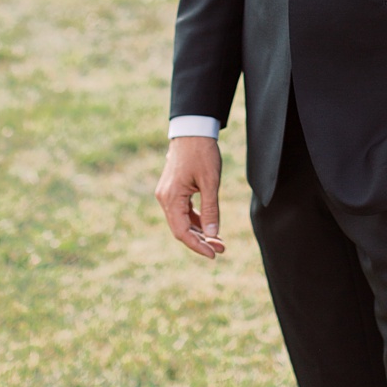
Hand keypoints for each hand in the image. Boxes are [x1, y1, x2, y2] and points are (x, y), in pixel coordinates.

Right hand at [156, 136, 224, 257]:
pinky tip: (209, 225)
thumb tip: (213, 234)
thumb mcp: (210, 183)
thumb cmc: (202, 153)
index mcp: (171, 197)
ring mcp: (167, 194)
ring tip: (219, 240)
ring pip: (181, 221)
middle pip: (180, 229)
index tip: (214, 255)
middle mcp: (165, 198)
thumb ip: (211, 210)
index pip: (182, 232)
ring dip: (199, 232)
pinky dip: (195, 220)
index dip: (197, 246)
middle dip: (201, 241)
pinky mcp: (172, 190)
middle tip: (222, 249)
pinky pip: (182, 211)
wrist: (192, 131)